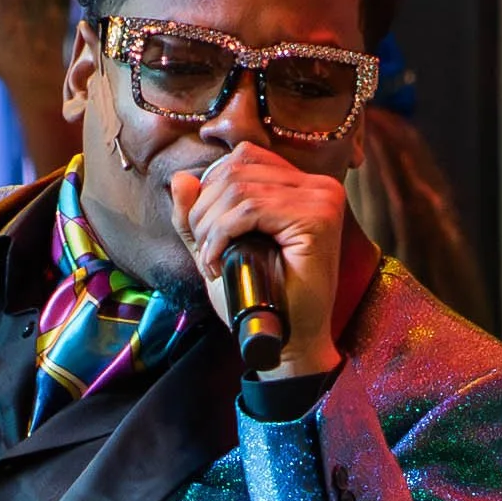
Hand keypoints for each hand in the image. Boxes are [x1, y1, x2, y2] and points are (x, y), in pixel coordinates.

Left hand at [170, 143, 347, 375]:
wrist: (285, 342)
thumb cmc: (257, 302)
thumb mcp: (218, 252)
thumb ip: (198, 217)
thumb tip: (180, 179)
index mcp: (300, 185)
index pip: (244, 158)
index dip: (210, 190)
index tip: (205, 236)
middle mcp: (317, 185)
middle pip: (237, 168)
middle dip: (204, 211)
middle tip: (204, 252)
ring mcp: (321, 198)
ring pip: (239, 188)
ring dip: (210, 227)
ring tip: (211, 260)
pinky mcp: (317, 218)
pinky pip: (250, 209)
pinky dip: (221, 235)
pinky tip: (217, 262)